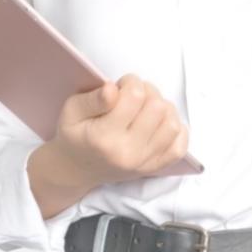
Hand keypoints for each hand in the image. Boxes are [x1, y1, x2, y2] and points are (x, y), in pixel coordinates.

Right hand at [46, 73, 190, 187]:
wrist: (77, 169)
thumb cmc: (75, 135)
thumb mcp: (71, 111)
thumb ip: (92, 99)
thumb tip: (113, 88)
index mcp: (104, 137)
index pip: (135, 96)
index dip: (130, 82)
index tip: (121, 86)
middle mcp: (128, 153)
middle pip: (157, 107)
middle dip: (147, 92)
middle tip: (132, 96)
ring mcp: (144, 162)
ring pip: (172, 123)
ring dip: (162, 108)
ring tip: (144, 108)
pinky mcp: (155, 167)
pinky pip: (180, 146)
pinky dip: (174, 129)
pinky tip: (157, 123)